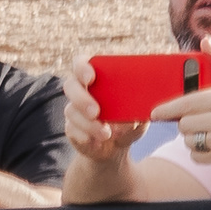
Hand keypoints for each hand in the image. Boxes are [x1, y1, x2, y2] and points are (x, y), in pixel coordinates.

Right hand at [57, 53, 147, 169]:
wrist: (117, 147)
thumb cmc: (130, 122)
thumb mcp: (140, 115)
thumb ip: (139, 110)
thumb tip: (136, 113)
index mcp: (100, 77)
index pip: (82, 63)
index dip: (82, 67)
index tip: (91, 77)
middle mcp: (83, 90)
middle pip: (70, 85)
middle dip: (81, 98)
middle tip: (96, 112)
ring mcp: (75, 109)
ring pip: (71, 110)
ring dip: (88, 123)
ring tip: (106, 134)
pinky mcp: (71, 127)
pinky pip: (72, 129)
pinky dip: (85, 136)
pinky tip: (97, 141)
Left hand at [167, 39, 210, 169]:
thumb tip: (205, 42)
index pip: (187, 104)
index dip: (168, 109)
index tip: (155, 113)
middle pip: (183, 124)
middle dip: (189, 122)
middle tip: (202, 119)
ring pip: (188, 140)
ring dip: (195, 137)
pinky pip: (196, 155)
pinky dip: (201, 152)